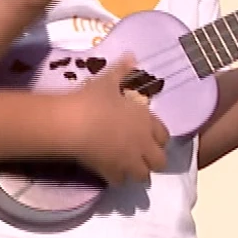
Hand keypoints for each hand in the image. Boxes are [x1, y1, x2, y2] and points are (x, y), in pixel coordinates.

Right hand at [63, 56, 168, 185]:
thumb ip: (123, 70)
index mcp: (146, 121)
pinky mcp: (112, 172)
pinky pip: (120, 181)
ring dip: (137, 171)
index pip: (164, 135)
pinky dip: (117, 178)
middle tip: (139, 153)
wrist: (74, 124)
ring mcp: (128, 160)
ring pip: (143, 175)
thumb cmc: (94, 100)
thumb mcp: (109, 81)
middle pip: (159, 161)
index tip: (148, 134)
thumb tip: (132, 55)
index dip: (157, 136)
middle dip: (152, 159)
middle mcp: (143, 144)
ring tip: (126, 165)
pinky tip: (108, 170)